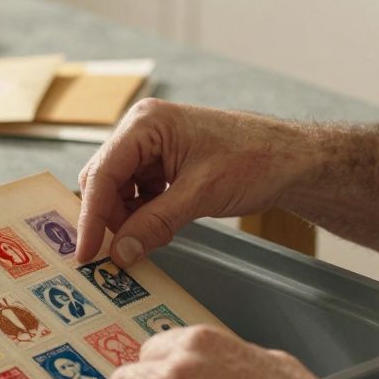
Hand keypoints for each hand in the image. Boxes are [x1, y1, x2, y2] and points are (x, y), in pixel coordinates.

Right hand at [76, 99, 318, 266]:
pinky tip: (159, 229)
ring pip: (119, 190)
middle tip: (115, 255)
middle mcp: (143, 130)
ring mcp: (153, 146)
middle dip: (109, 218)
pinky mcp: (164, 162)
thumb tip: (120, 253)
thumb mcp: (200, 195)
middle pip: (104, 181)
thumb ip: (155, 224)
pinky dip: (143, 215)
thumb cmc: (254, 160)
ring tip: (146, 241)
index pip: (102, 174)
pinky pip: (139, 192)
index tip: (87, 253)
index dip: (91, 217)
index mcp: (146, 124)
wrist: (291, 158)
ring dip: (128, 219)